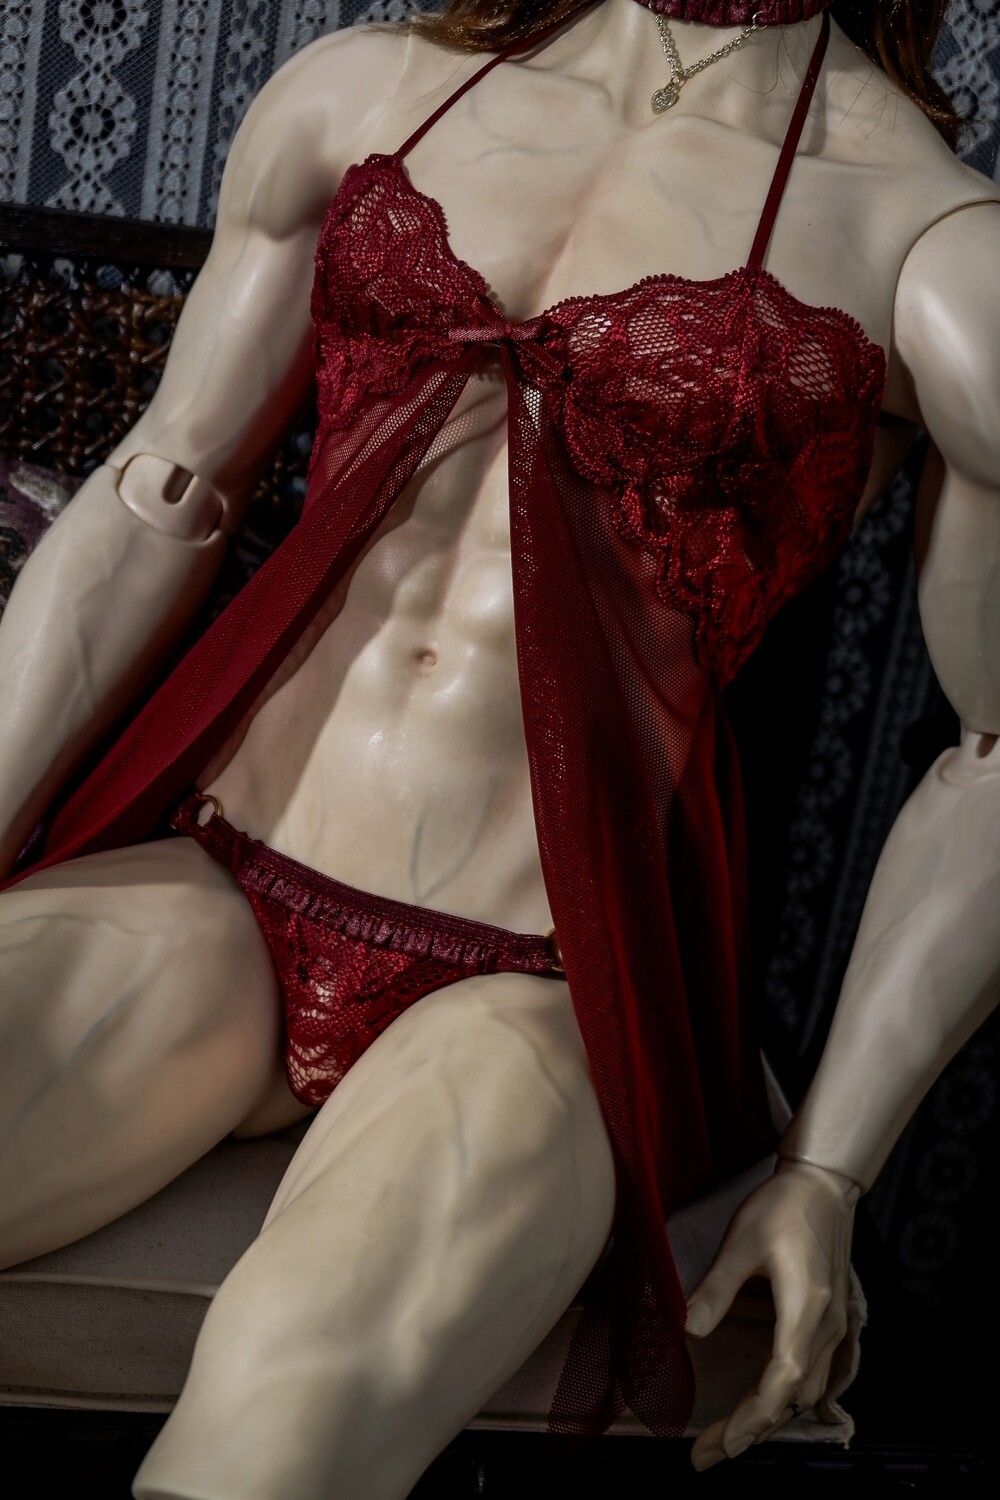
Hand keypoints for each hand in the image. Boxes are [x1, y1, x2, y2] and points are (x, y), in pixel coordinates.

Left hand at [685, 1158, 859, 1470]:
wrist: (825, 1184)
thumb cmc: (783, 1206)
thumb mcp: (742, 1240)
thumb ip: (717, 1287)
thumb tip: (687, 1330)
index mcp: (806, 1308)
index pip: (782, 1381)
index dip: (752, 1418)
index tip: (720, 1444)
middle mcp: (826, 1327)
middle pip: (792, 1399)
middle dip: (750, 1431)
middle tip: (705, 1454)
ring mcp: (834, 1327)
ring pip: (804, 1393)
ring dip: (766, 1420)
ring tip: (725, 1439)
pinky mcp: (831, 1322)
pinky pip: (810, 1376)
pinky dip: (783, 1400)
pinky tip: (759, 1406)